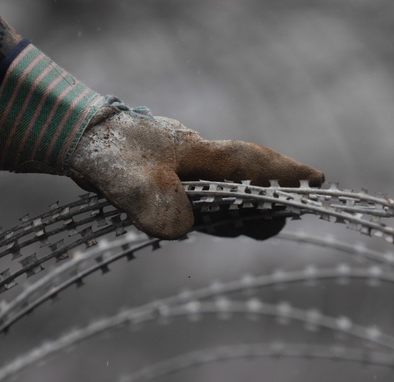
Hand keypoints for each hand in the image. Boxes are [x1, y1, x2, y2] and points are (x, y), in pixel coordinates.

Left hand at [68, 110, 323, 239]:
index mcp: (202, 156)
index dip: (287, 175)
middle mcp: (200, 165)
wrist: (75, 139)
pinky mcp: (168, 187)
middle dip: (267, 205)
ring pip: (225, 200)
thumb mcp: (134, 181)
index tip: (318, 181)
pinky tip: (202, 224)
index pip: (254, 165)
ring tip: (254, 224)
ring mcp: (185, 175)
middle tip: (281, 219)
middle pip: (247, 188)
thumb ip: (160, 205)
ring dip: (237, 215)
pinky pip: (201, 206)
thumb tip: (183, 229)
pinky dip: (210, 217)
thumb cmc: (109, 152)